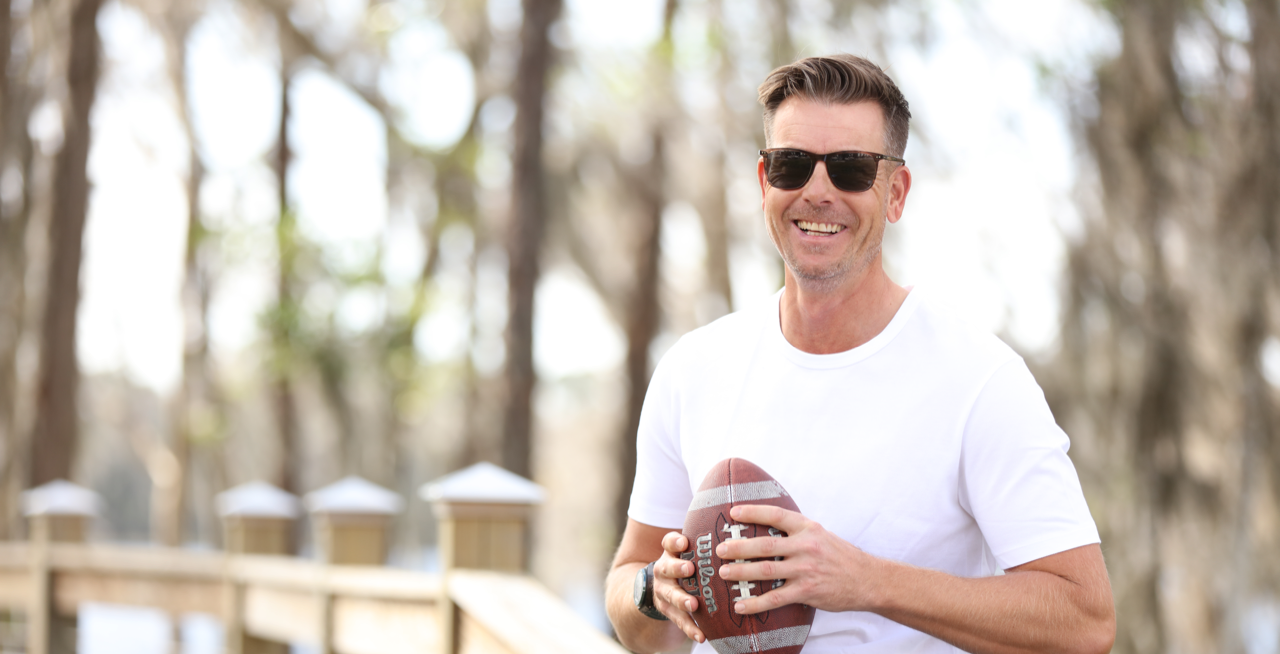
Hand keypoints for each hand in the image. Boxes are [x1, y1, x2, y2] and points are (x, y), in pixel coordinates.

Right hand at [653, 531, 706, 642]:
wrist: (660, 586)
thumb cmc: (687, 563)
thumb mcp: (690, 551)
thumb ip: (707, 544)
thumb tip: (744, 528)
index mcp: (671, 553)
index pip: (669, 542)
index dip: (675, 542)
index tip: (684, 542)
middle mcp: (664, 570)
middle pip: (667, 568)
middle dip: (677, 568)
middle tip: (689, 568)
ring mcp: (664, 591)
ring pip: (670, 595)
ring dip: (682, 600)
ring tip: (693, 605)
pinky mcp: (668, 610)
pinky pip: (679, 620)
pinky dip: (690, 629)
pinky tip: (701, 636)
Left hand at [715, 504, 877, 614]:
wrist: (868, 579)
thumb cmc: (840, 556)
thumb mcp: (820, 534)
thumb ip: (796, 531)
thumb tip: (767, 526)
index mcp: (807, 528)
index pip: (776, 515)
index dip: (753, 512)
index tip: (733, 512)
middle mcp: (805, 546)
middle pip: (765, 545)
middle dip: (739, 546)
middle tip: (719, 549)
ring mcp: (806, 569)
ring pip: (766, 570)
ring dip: (741, 572)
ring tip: (723, 573)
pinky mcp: (807, 591)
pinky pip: (775, 598)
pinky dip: (755, 603)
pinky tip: (741, 606)